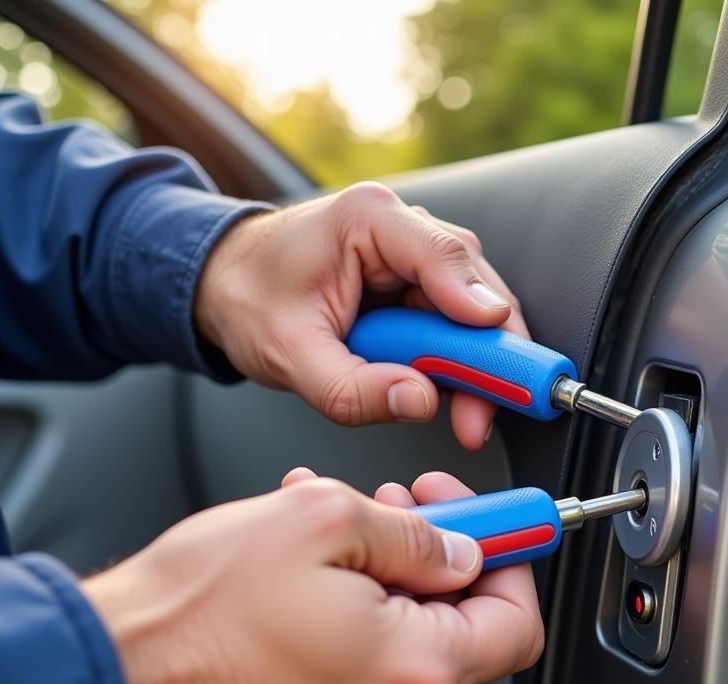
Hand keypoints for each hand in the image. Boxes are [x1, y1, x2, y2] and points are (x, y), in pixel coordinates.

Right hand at [82, 474, 542, 683]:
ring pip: (402, 655)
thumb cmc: (192, 614)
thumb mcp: (320, 520)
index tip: (491, 529)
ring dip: (381, 588)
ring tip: (326, 540)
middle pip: (458, 638)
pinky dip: (349, 630)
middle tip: (397, 513)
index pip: (517, 623)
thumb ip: (414, 534)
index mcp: (415, 676)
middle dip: (433, 563)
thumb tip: (457, 549)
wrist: (105, 682)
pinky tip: (304, 586)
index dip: (508, 562)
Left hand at [195, 182, 529, 449]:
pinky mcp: (418, 288)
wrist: (226, 285)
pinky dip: (461, 366)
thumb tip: (422, 402)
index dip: (478, 308)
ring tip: (469, 420)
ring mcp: (415, 258)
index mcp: (367, 220)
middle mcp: (402, 229)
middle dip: (489, 355)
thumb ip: (351, 388)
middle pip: (475, 287)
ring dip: (478, 368)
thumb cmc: (250, 300)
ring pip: (475, 311)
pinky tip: (456, 399)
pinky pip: (456, 327)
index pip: (442, 256)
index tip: (501, 355)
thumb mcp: (289, 356)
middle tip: (486, 414)